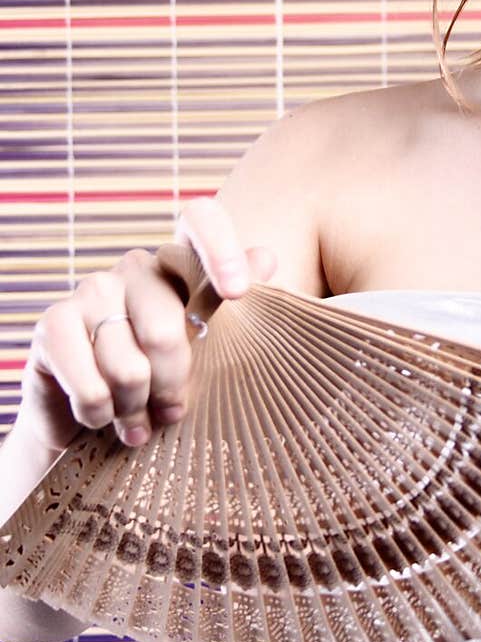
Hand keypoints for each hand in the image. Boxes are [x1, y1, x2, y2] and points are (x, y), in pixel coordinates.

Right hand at [15, 197, 277, 454]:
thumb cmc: (163, 382)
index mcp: (180, 264)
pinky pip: (90, 384)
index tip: (237, 293)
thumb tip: (267, 258)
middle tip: (173, 412)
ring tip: (136, 422)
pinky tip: (100, 416)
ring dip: (135, 408)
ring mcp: (90, 289)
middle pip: (165, 328)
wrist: (94, 419)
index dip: (221, 247)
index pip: (200, 218)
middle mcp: (135, 267)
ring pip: (127, 365)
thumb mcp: (207, 351)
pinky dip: (99, 413)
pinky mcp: (52, 323)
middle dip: (173, 385)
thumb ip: (236, 310)